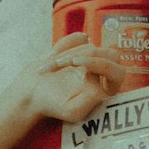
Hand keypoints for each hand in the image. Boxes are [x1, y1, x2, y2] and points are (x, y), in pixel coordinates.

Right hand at [7, 33, 127, 124]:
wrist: (31, 92)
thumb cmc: (53, 104)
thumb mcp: (72, 110)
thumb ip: (93, 97)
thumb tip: (98, 76)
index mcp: (105, 91)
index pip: (117, 72)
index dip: (100, 64)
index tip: (76, 63)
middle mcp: (103, 75)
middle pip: (108, 54)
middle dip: (84, 54)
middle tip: (63, 62)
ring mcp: (92, 60)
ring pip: (90, 46)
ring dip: (66, 54)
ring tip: (49, 67)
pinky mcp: (80, 49)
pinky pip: (79, 38)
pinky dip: (64, 44)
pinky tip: (51, 57)